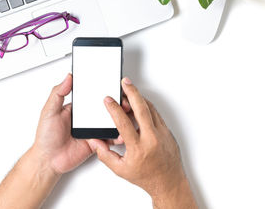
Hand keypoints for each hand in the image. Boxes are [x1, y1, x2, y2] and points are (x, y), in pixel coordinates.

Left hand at [32, 74, 122, 174]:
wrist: (48, 161)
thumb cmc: (46, 138)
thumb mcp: (49, 112)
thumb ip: (58, 93)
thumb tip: (68, 78)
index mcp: (78, 109)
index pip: (95, 98)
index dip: (105, 93)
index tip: (115, 89)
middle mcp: (88, 119)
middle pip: (107, 110)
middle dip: (118, 106)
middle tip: (124, 104)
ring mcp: (94, 131)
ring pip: (111, 123)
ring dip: (120, 120)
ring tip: (126, 118)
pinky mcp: (97, 143)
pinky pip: (110, 139)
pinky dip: (117, 137)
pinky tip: (120, 134)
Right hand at [88, 78, 185, 197]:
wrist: (168, 181)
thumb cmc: (147, 176)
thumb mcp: (121, 169)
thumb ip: (105, 155)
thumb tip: (96, 141)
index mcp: (138, 148)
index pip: (123, 123)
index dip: (114, 109)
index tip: (108, 100)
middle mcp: (151, 138)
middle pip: (141, 109)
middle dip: (132, 92)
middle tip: (125, 83)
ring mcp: (162, 134)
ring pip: (151, 109)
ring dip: (140, 98)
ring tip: (130, 91)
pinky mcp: (168, 132)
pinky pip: (157, 115)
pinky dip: (148, 107)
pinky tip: (141, 104)